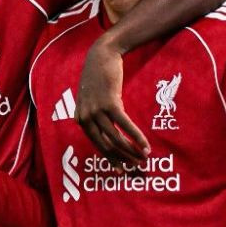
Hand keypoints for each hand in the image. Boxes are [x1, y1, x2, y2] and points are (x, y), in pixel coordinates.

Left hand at [77, 39, 149, 167]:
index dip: (111, 159)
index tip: (122, 170)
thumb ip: (94, 116)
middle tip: (137, 167)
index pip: (97, 145)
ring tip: (144, 157)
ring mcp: (97, 111)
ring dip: (132, 150)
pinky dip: (136, 136)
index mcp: (81, 120)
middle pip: (107, 146)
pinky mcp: (110, 103)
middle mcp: (86, 118)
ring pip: (116, 138)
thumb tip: (106, 134)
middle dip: (123, 159)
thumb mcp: (90, 99)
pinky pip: (124, 125)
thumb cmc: (98, 78)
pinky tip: (145, 145)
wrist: (101, 56)